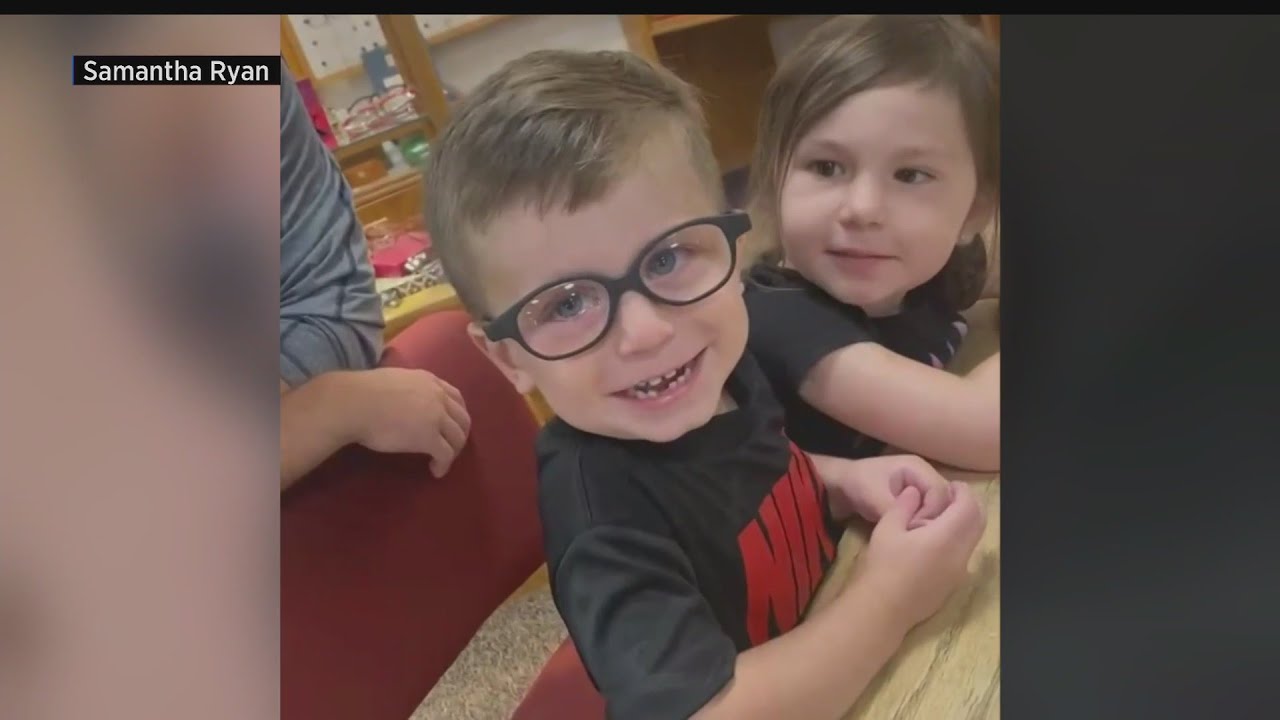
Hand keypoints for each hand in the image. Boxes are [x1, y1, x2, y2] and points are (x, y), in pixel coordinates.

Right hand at [353, 367, 471, 476]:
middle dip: (460, 434)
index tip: (452, 424)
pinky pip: (446, 454)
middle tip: (452, 446)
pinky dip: (444, 465)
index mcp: (428, 381)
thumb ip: (406, 388)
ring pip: (458, 437)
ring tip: (443, 461)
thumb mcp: (393, 381)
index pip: (455, 396)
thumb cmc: (363, 392)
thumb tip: (401, 399)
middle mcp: (438, 397)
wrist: (355, 403)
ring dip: (454, 451)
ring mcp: (436, 417)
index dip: (457, 413)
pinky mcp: (429, 438)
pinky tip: (436, 471)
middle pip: (463, 418)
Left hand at [823, 454, 952, 528]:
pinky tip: (915, 535)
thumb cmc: (858, 485)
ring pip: (940, 508)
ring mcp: (923, 487)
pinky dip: (925, 523)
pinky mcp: (918, 499)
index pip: (940, 492)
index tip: (916, 528)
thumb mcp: (874, 497)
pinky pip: (931, 512)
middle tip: (918, 535)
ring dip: (931, 522)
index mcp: (918, 468)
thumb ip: (895, 510)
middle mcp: (925, 475)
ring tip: (916, 536)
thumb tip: (915, 529)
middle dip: (934, 518)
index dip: (932, 512)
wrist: (841, 486)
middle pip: (945, 500)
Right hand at [857, 483, 985, 628]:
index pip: (969, 507)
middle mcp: (960, 555)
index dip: (963, 492)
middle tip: (950, 497)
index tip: (951, 485)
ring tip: (941, 518)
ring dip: (965, 524)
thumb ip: (904, 505)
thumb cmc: (882, 566)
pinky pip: (964, 556)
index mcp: (946, 538)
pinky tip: (934, 543)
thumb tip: (915, 492)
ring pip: (973, 541)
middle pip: (979, 523)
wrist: (882, 609)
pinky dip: (958, 541)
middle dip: (969, 505)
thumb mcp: (887, 528)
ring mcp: (959, 573)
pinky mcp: (953, 585)